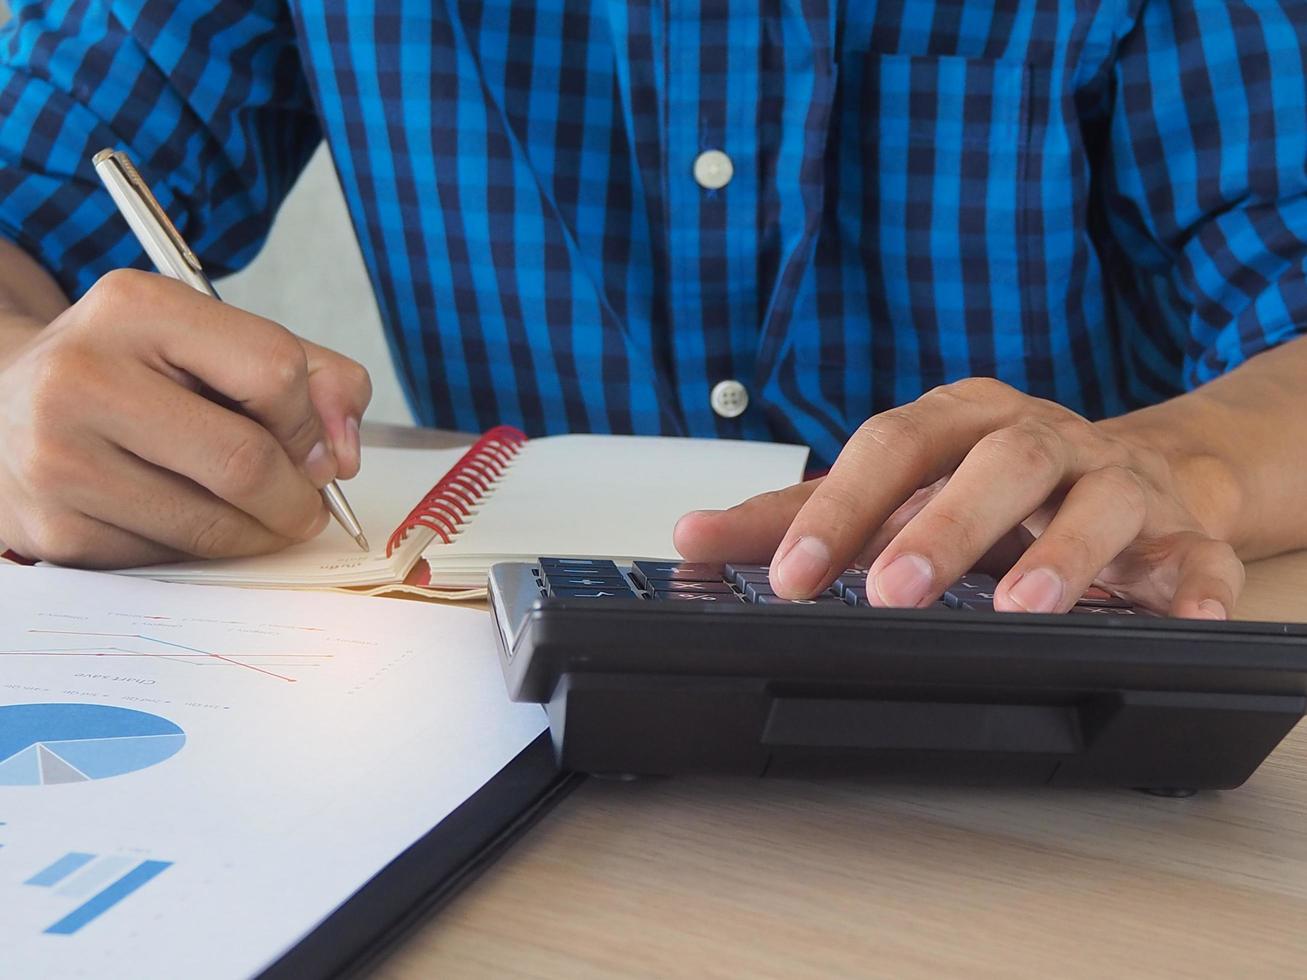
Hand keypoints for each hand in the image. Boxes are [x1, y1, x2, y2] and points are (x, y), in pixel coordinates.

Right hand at [0, 270, 371, 567]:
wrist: (7, 407)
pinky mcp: (54, 531)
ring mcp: (58, 460)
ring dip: (261, 533)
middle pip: (245, 461)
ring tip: (260, 514)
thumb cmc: (136, 373)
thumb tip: (344, 453)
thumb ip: (312, 375)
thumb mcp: (216, 341)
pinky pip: (171, 560)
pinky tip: (189, 519)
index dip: (315, 422)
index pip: (274, 372)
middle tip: (308, 505)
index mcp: (136, 309)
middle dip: (300, 498)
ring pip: (214, 526)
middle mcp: (83, 378)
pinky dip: (204, 551)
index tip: (318, 447)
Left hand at [675, 378, 1242, 617]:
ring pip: (1099, 499)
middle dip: (947, 524)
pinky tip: (1183, 618)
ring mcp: (1118, 481)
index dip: (843, 504)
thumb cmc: (993, 482)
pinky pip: (1201, 555)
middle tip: (893, 592)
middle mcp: (1041, 439)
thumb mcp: (897, 487)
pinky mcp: (1184, 532)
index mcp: (962, 421)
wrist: (1137, 471)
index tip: (792, 572)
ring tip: (1023, 607)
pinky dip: (1199, 586)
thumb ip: (799, 513)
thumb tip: (691, 534)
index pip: (894, 444)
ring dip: (1063, 552)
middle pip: (999, 461)